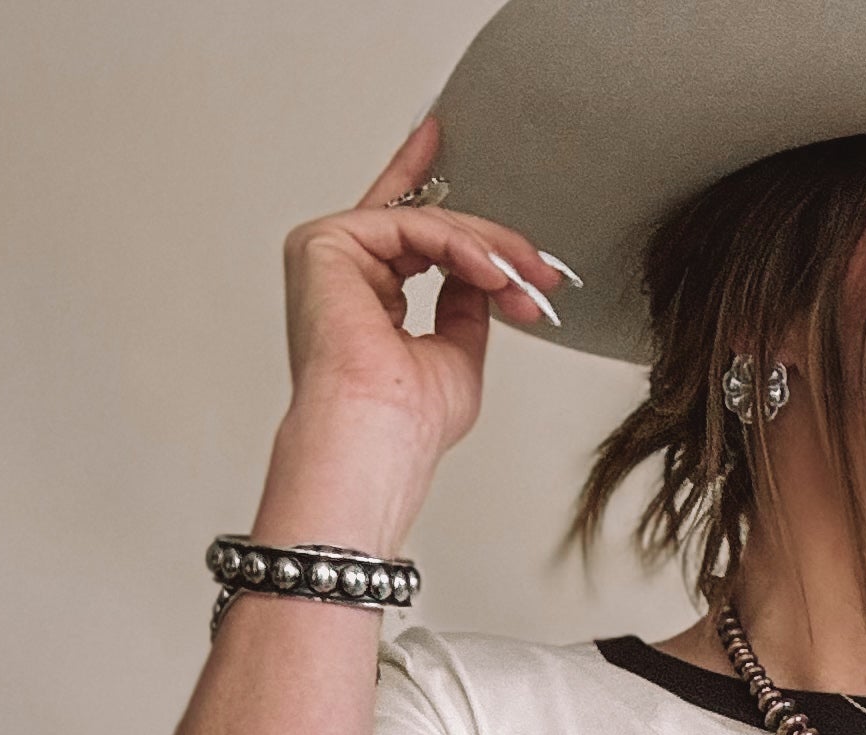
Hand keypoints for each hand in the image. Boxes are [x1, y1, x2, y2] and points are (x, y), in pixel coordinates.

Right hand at [268, 111, 575, 488]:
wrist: (377, 439)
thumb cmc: (404, 423)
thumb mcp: (457, 354)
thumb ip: (465, 308)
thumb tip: (482, 277)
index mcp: (358, 298)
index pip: (405, 235)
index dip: (438, 195)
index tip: (465, 164)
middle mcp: (337, 272)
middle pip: (424, 225)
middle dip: (492, 244)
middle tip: (539, 268)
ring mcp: (328, 253)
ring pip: (424, 221)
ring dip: (486, 248)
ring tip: (522, 281)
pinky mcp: (326, 243)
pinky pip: (411, 222)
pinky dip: (460, 245)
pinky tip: (492, 272)